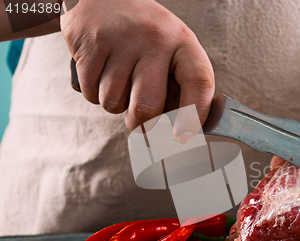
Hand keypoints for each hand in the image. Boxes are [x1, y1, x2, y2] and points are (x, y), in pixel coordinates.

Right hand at [60, 0, 214, 131]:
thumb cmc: (144, 34)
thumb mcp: (171, 46)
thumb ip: (179, 83)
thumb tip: (182, 131)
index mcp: (183, 41)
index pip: (199, 81)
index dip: (193, 114)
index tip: (183, 137)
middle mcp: (155, 38)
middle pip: (148, 105)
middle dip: (141, 123)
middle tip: (138, 121)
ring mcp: (121, 40)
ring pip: (114, 102)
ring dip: (114, 104)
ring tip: (117, 80)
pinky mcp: (91, 44)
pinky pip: (91, 93)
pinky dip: (94, 93)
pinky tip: (100, 72)